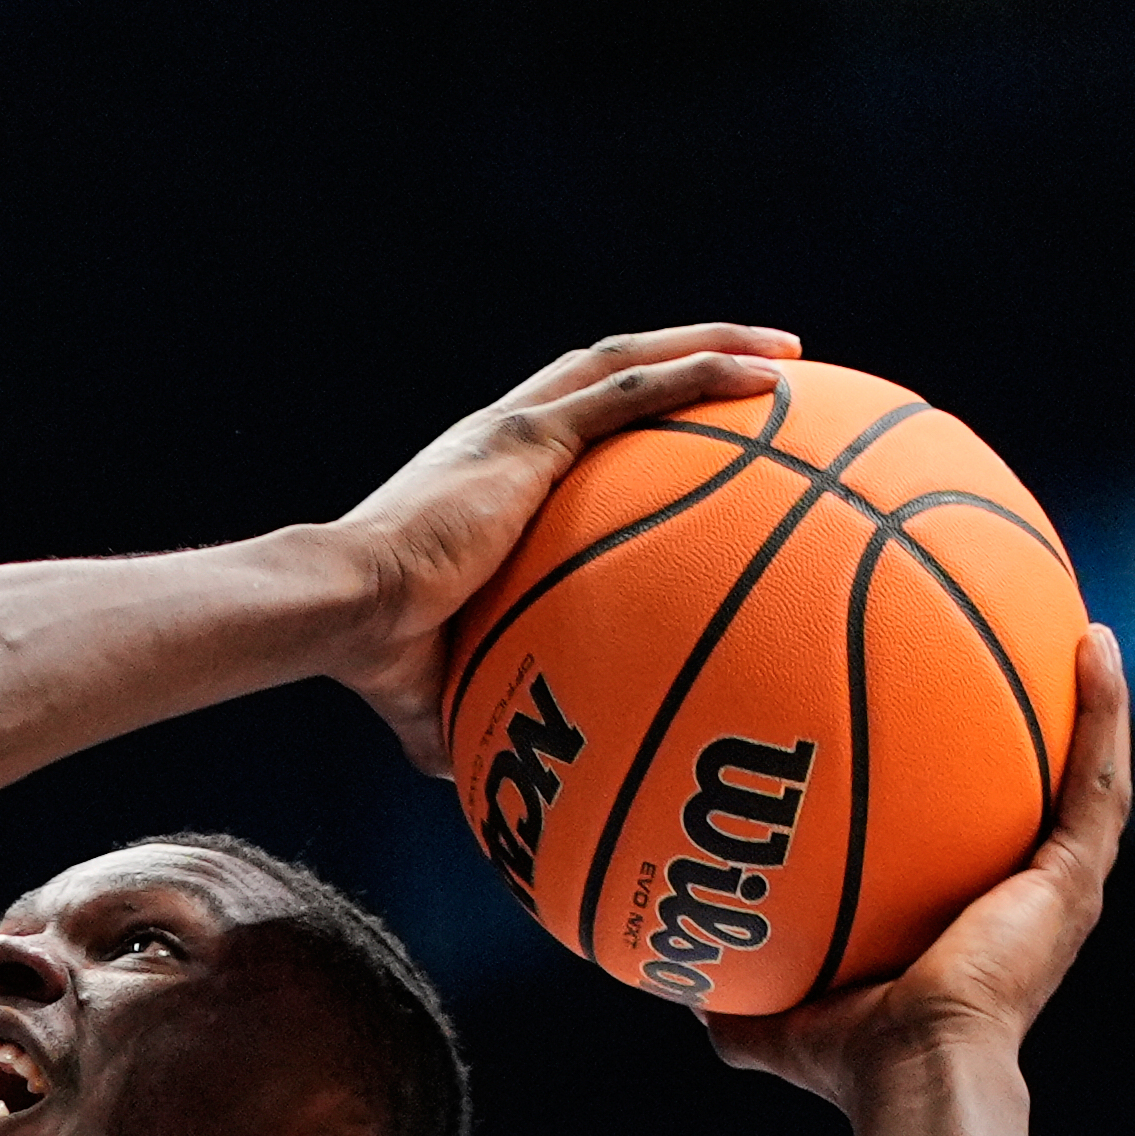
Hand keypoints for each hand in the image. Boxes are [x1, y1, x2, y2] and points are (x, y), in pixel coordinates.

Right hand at [324, 325, 800, 772]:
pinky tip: (771, 374)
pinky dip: (705, 371)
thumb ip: (474, 719)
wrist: (345, 609)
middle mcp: (503, 434)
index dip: (630, 418)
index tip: (689, 432)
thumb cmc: (378, 657)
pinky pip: (637, 389)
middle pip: (611, 370)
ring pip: (631, 359)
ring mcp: (519, 426)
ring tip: (789, 353)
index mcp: (486, 478)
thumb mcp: (438, 693)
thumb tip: (490, 791)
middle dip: (689, 357)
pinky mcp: (531, 433)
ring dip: (713, 344)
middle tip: (768, 373)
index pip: (570, 428)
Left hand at [710, 624, 1132, 1105]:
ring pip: (1088, 774)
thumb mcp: (774, 1019)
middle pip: (1038, 795)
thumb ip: (733, 995)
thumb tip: (674, 985)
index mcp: (968, 923)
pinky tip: (1094, 643)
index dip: (969, 790)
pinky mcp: (1075, 877)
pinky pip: (1097, 777)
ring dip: (1091, 702)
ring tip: (1081, 628)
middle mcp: (1023, 898)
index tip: (947, 728)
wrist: (912, 1072)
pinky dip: (1103, 709)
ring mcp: (1058, 887)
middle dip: (1035, 731)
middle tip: (1020, 656)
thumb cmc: (851, 1061)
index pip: (974, 840)